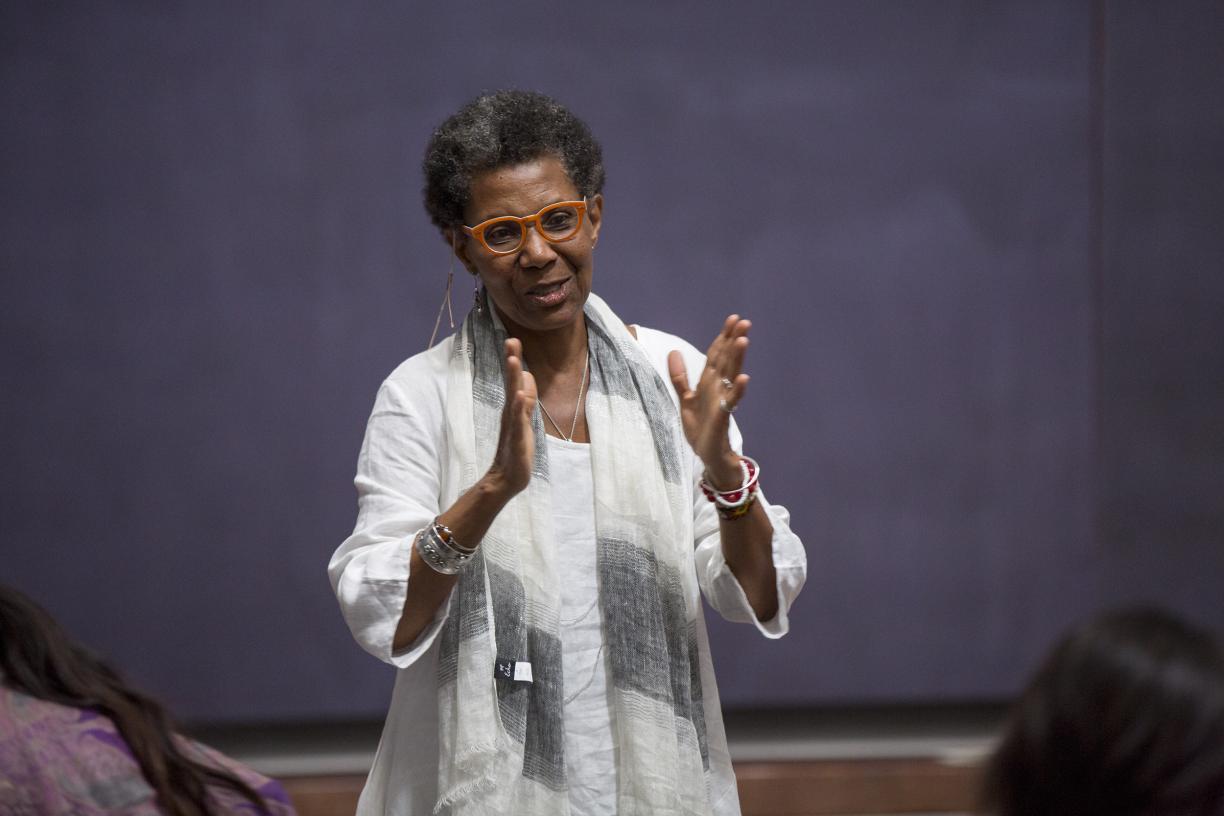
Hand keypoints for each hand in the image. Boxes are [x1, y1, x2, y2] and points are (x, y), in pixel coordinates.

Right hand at [485, 338, 536, 496]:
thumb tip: (526, 376)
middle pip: (511, 383)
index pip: (514, 379)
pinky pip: (518, 421)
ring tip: (513, 360)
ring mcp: (513, 425)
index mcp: (513, 407)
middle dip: (512, 361)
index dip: (514, 360)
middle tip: (511, 340)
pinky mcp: (517, 440)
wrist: (507, 478)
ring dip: (513, 379)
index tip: (513, 339)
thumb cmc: (516, 448)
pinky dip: (519, 408)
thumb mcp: (524, 419)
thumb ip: (526, 399)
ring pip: (513, 398)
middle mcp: (511, 412)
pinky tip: (520, 396)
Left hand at [668, 314, 750, 489]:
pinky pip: (732, 401)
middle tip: (744, 321)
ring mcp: (723, 401)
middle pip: (727, 360)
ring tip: (744, 340)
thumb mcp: (686, 400)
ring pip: (732, 375)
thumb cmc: (700, 428)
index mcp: (709, 383)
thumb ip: (680, 377)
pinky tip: (745, 379)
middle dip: (734, 341)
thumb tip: (673, 352)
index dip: (723, 337)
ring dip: (738, 358)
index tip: (732, 319)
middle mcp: (719, 388)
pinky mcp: (723, 416)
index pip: (717, 355)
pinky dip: (738, 390)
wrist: (708, 455)